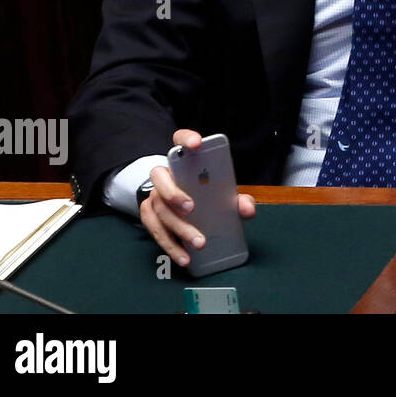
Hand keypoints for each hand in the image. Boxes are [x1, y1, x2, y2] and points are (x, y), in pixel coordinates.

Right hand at [138, 128, 255, 267]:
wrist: (177, 202)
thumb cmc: (204, 193)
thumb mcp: (221, 193)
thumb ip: (237, 198)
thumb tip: (246, 210)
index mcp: (183, 161)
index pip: (180, 139)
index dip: (186, 139)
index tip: (197, 144)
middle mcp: (164, 175)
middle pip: (161, 178)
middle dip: (174, 193)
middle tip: (191, 208)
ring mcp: (154, 195)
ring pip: (158, 209)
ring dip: (177, 228)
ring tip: (198, 242)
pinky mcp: (149, 215)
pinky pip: (154, 230)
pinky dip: (170, 245)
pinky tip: (185, 257)